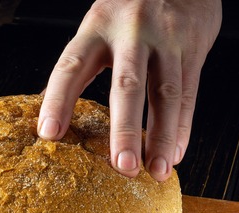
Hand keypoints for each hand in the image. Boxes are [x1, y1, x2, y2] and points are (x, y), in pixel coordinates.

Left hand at [37, 0, 221, 180]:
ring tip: (155, 172)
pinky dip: (183, 127)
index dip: (58, 101)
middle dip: (124, 130)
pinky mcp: (192, 47)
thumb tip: (45, 107)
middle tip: (122, 167)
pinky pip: (189, 93)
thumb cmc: (131, 8)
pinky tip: (174, 154)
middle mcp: (131, 32)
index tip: (48, 135)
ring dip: (161, 137)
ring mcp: (165, 39)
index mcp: (96, 28)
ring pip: (165, 94)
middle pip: (126, 85)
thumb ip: (79, 63)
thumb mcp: (97, 26)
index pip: (71, 67)